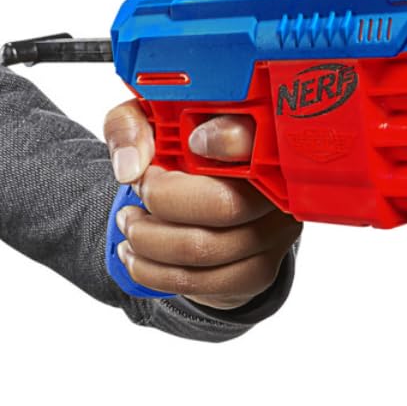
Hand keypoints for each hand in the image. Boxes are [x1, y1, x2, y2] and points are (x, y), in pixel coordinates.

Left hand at [103, 100, 301, 309]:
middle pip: (224, 205)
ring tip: (129, 224)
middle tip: (136, 193)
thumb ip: (131, 127)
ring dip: (148, 240)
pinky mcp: (260, 270)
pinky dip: (154, 272)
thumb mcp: (147, 123)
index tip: (188, 143)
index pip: (258, 137)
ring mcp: (274, 232)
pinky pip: (202, 283)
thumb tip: (130, 167)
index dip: (225, 140)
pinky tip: (135, 255)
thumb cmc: (177, 149)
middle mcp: (277, 185)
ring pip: (205, 249)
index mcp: (257, 135)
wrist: (202, 197)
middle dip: (162, 202)